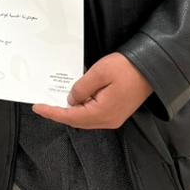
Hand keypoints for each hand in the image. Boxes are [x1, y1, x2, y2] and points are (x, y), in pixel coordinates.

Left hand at [32, 52, 151, 129]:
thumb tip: (71, 100)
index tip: (37, 107)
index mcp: (102, 113)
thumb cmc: (127, 68)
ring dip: (71, 110)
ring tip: (56, 99)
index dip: (52, 113)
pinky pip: (94, 113)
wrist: (152, 68)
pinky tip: (76, 97)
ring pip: (86, 117)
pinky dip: (82, 106)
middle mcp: (108, 120)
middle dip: (60, 113)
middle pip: (77, 120)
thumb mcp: (99, 73)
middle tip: (44, 103)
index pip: (71, 117)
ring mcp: (114, 117)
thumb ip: (81, 88)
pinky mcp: (117, 111)